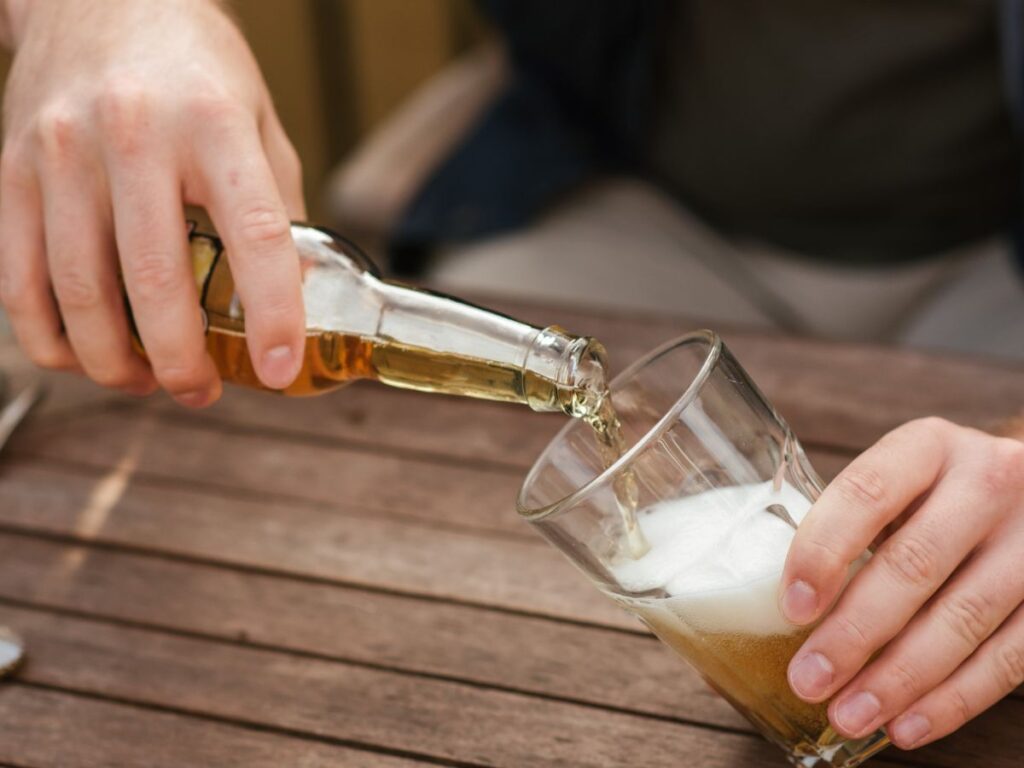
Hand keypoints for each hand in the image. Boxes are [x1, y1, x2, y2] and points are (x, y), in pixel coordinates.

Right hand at [0, 0, 305, 405]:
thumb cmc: (194, 67)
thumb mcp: (258, 122)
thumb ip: (275, 205)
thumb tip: (291, 297)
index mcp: (213, 124)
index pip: (254, 236)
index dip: (271, 315)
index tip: (279, 369)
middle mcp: (133, 136)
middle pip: (154, 282)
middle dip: (181, 362)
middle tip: (202, 393)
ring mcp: (61, 155)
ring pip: (79, 294)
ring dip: (116, 363)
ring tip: (149, 382)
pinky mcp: (11, 173)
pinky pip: (20, 281)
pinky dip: (52, 339)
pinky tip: (87, 356)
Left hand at [780, 417, 1023, 749]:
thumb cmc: (936, 495)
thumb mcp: (898, 483)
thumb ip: (846, 527)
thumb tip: (763, 609)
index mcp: (927, 446)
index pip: (866, 495)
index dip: (825, 552)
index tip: (792, 608)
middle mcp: (987, 480)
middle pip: (914, 564)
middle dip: (855, 632)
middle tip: (809, 679)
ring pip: (962, 618)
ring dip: (900, 678)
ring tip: (849, 714)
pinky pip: (1009, 657)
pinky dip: (954, 699)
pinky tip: (909, 724)